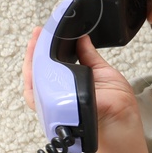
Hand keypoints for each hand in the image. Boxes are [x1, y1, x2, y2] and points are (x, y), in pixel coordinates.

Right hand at [23, 25, 142, 128]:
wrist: (122, 119)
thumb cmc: (117, 103)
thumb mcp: (103, 72)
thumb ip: (89, 55)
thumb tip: (81, 37)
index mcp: (71, 82)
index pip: (51, 64)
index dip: (44, 49)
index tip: (42, 33)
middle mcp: (59, 93)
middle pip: (37, 72)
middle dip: (33, 52)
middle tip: (35, 34)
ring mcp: (54, 102)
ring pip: (32, 84)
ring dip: (29, 63)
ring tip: (33, 44)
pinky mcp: (53, 109)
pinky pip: (35, 97)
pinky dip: (31, 82)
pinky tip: (34, 66)